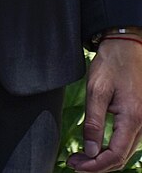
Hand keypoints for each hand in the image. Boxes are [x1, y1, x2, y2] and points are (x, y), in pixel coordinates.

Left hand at [66, 38, 141, 172]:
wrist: (126, 49)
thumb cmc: (111, 66)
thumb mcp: (96, 91)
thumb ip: (93, 122)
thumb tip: (90, 150)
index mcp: (133, 118)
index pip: (116, 155)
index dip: (96, 165)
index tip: (76, 165)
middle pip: (121, 157)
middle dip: (97, 165)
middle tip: (73, 163)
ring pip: (124, 152)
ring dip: (103, 159)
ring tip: (80, 157)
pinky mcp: (138, 119)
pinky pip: (126, 142)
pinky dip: (110, 149)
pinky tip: (94, 148)